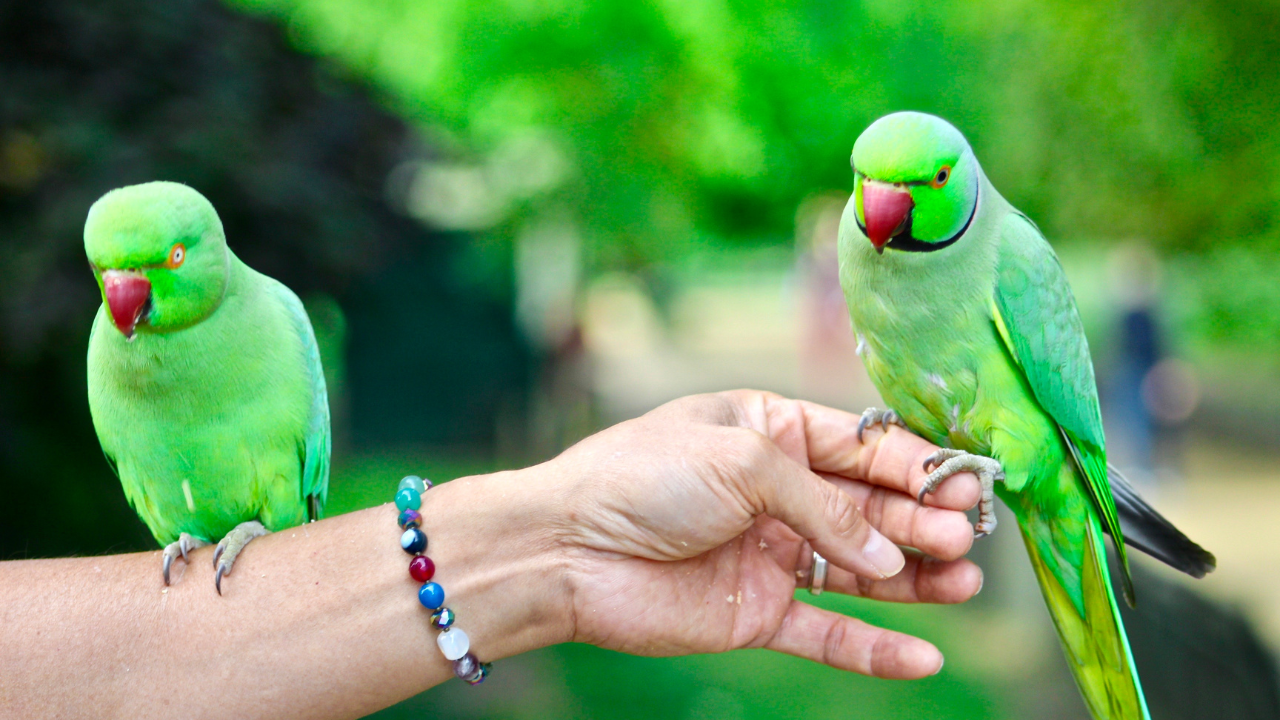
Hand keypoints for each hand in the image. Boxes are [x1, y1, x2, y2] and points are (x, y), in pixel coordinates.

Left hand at [540, 390, 982, 678]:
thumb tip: (889, 556)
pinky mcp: (757, 612)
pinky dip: (875, 648)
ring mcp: (770, 554)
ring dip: (916, 579)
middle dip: (922, 521)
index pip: (863, 446)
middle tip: (966, 536)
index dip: (916, 466)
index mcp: (770, 430)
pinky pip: (828, 633)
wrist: (566, 547)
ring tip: (964, 583)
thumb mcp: (742, 460)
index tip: (967, 483)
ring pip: (862, 570)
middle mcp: (777, 492)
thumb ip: (824, 503)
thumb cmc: (641, 476)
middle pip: (871, 508)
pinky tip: (924, 656)